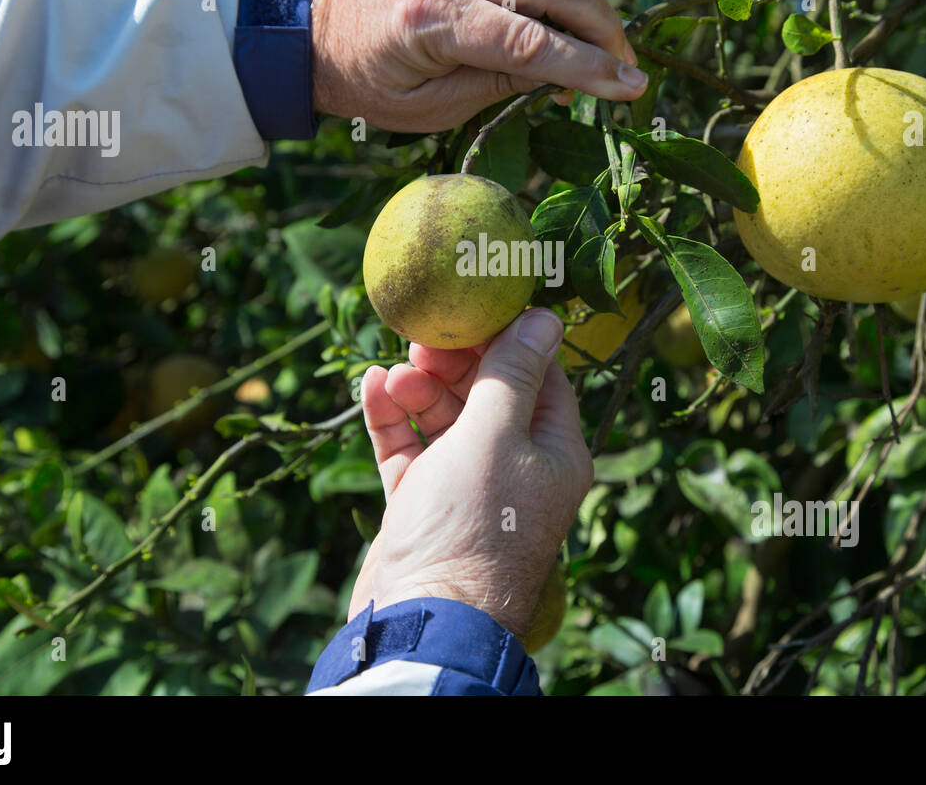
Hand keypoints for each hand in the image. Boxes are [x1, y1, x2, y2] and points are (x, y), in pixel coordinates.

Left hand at [311, 0, 646, 131]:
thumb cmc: (369, 81)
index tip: (631, 87)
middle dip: (602, 28)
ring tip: (588, 40)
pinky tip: (556, 0)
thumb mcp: (430, 109)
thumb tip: (569, 75)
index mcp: (430, 18)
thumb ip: (500, 88)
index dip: (589, 67)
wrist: (313, 28)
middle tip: (623, 66)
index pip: (531, 40)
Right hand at [350, 309, 592, 640]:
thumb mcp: (495, 435)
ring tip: (394, 373)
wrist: (424, 616)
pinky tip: (372, 387)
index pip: (540, 377)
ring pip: (445, 418)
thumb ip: (512, 373)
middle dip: (455, 364)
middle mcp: (517, 467)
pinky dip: (393, 418)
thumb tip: (545, 316)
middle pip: (489, 394)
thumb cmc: (472, 526)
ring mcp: (468, 488)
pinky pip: (410, 448)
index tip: (471, 310)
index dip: (507, 340)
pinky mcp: (424, 504)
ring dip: (419, 389)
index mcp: (554, 452)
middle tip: (422, 341)